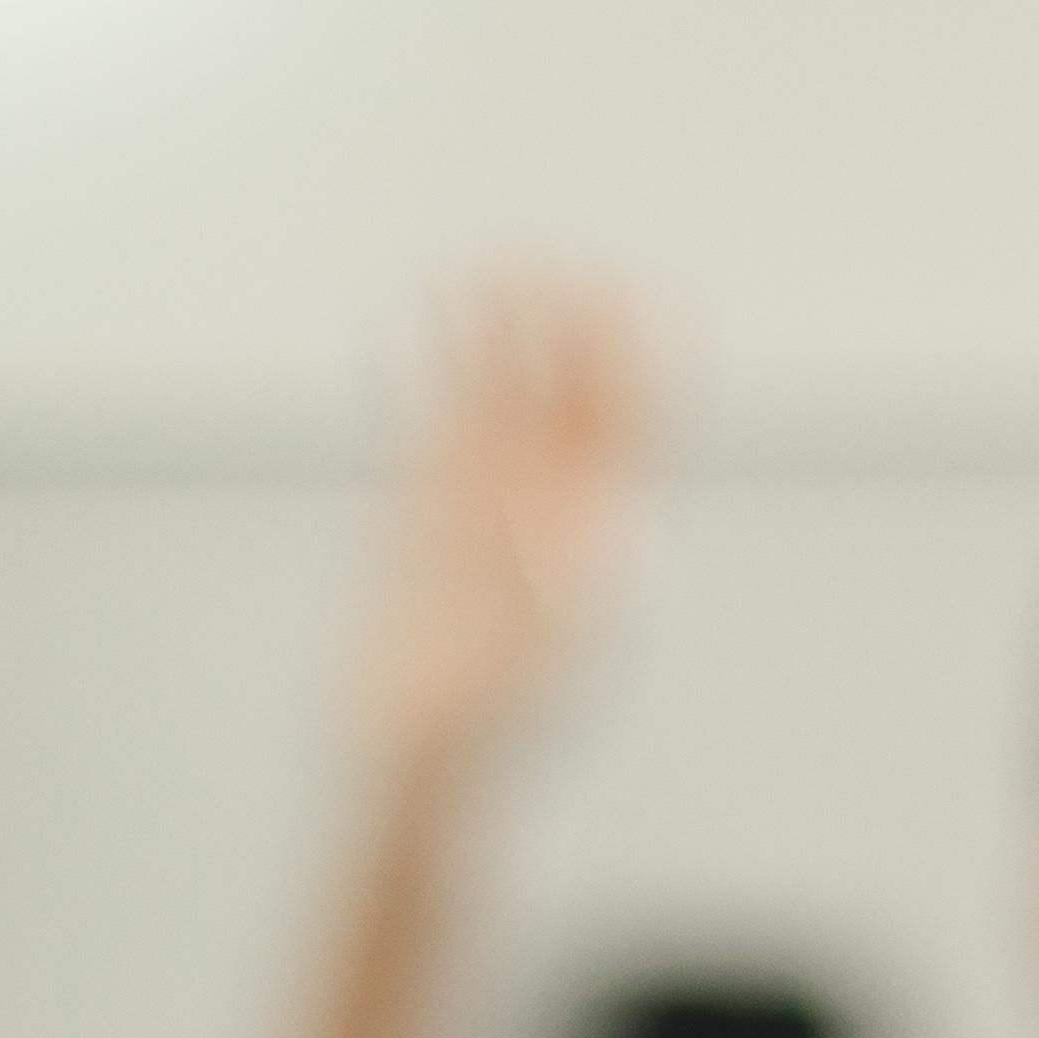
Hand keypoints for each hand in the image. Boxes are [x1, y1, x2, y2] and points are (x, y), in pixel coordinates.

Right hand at [353, 276, 642, 777]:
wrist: (413, 769)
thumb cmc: (481, 734)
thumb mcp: (531, 667)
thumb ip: (559, 593)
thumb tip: (580, 533)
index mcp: (604, 529)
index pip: (635, 412)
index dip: (635, 344)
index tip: (619, 290)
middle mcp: (555, 500)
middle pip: (571, 379)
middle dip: (557, 316)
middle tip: (530, 268)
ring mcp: (489, 496)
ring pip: (500, 385)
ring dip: (488, 328)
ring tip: (465, 276)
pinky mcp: (423, 506)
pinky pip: (430, 417)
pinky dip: (425, 370)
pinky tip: (403, 326)